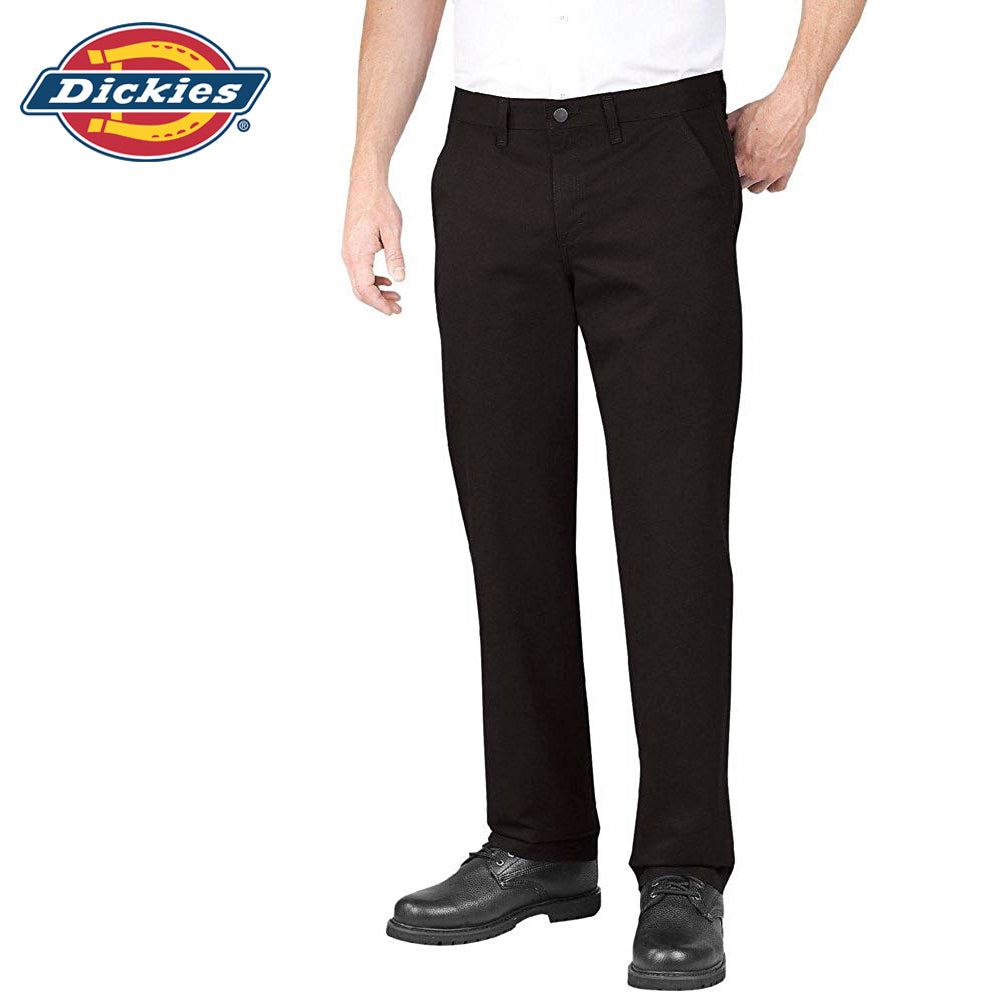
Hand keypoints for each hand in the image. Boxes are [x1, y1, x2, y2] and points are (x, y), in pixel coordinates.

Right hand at [342, 176, 404, 314]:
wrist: (365, 185)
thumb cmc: (378, 203)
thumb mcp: (392, 231)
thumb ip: (396, 257)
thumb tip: (400, 279)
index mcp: (358, 254)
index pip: (366, 289)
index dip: (379, 303)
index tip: (393, 311)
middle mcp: (349, 256)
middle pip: (360, 290)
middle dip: (379, 302)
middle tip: (397, 308)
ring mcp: (349, 253)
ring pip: (360, 283)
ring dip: (377, 293)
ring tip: (395, 297)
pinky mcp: (352, 249)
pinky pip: (360, 272)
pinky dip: (373, 281)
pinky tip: (387, 281)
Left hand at [727, 83, 814, 193]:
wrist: (788, 109)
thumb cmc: (765, 112)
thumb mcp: (737, 119)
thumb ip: (726, 131)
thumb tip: (718, 135)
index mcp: (741, 161)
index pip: (728, 177)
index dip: (728, 170)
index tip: (732, 165)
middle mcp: (755, 171)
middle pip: (742, 185)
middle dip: (741, 176)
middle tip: (744, 164)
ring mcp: (771, 173)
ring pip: (757, 189)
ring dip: (755, 181)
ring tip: (755, 169)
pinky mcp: (786, 171)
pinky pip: (776, 188)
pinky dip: (772, 184)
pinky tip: (769, 175)